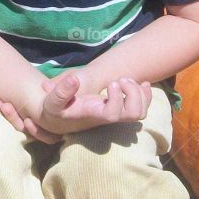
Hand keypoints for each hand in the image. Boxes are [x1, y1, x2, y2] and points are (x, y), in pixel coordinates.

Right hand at [0, 72, 152, 139]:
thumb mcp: (52, 101)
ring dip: (139, 92)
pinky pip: (143, 106)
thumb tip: (74, 79)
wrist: (61, 119)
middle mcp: (108, 117)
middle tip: (120, 80)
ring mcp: (117, 115)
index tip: (110, 83)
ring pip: (141, 112)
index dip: (117, 99)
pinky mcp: (120, 110)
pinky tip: (140, 83)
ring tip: (125, 80)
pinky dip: (146, 94)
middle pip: (134, 114)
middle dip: (132, 93)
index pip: (113, 114)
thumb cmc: (56, 110)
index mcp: (94, 115)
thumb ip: (61, 92)